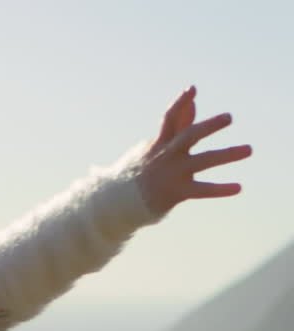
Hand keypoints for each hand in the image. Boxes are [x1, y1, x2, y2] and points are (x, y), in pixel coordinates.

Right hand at [137, 86, 251, 216]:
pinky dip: (220, 189)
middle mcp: (168, 155)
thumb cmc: (141, 171)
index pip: (169, 119)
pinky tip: (238, 187)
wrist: (119, 201)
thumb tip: (193, 103)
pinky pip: (202, 190)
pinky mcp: (177, 192)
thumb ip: (178, 125)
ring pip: (203, 160)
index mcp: (161, 143)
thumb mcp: (156, 145)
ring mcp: (173, 173)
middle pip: (189, 136)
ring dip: (227, 154)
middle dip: (209, 126)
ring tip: (249, 149)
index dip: (180, 103)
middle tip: (229, 117)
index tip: (192, 89)